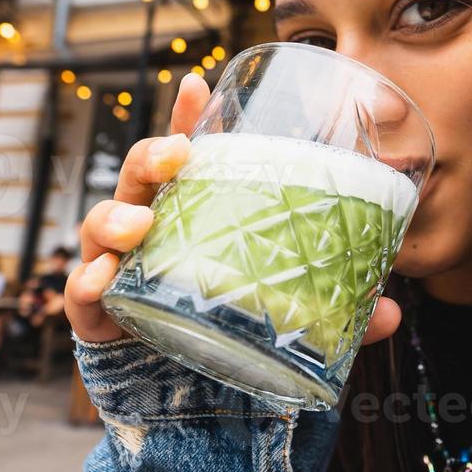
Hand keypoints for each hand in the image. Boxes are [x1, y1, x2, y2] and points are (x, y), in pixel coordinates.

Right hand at [64, 72, 402, 345]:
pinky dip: (85, 287)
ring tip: (137, 227)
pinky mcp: (96, 312)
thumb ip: (332, 308)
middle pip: (140, 175)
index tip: (202, 81)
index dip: (189, 116)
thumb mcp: (277, 307)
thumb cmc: (221, 323)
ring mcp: (116, 266)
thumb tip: (391, 313)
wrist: (172, 389)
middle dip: (151, 155)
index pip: (187, 155)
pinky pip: (81, 295)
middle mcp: (148, 228)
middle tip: (177, 156)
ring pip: (101, 224)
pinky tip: (99, 283)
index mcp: (191, 212)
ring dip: (114, 219)